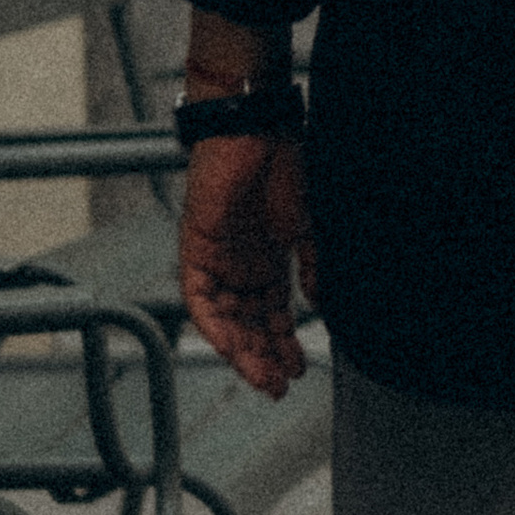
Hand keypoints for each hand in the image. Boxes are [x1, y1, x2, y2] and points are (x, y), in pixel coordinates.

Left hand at [179, 132, 318, 398]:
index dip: (286, 343)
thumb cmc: (286, 164)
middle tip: (279, 385)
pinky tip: (231, 349)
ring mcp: (218, 259)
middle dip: (265, 356)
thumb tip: (318, 304)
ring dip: (242, 350)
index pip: (274, 313)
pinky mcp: (196, 251)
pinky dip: (215, 326)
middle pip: (250, 323)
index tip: (299, 369)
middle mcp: (242, 265)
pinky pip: (200, 300)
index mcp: (270, 257)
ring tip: (262, 377)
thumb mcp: (308, 224)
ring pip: (226, 319)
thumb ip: (313, 265)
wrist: (256, 130)